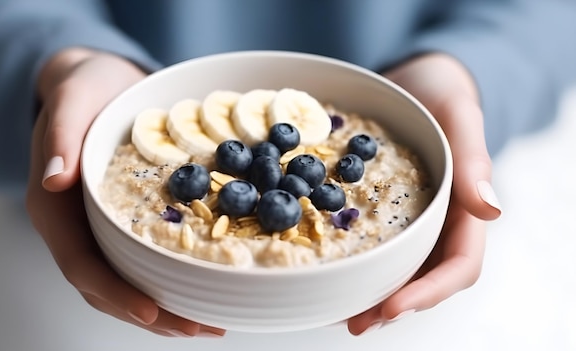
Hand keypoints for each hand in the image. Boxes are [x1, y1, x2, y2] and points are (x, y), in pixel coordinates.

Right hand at [25, 48, 225, 337]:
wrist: (99, 83)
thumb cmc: (84, 88)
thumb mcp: (73, 99)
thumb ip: (61, 136)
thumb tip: (54, 181)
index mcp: (54, 207)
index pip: (80, 263)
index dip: (114, 292)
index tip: (150, 311)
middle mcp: (75, 226)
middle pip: (106, 286)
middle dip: (150, 314)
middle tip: (198, 327)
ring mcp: (99, 227)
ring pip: (125, 281)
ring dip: (164, 308)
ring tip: (208, 323)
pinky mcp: (124, 221)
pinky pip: (141, 260)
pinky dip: (169, 279)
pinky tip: (202, 286)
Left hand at [347, 53, 501, 334]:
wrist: (413, 80)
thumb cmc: (442, 93)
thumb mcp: (460, 115)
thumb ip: (473, 160)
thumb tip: (492, 212)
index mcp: (463, 211)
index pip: (458, 266)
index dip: (429, 292)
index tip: (393, 307)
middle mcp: (436, 224)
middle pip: (422, 279)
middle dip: (391, 305)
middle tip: (355, 323)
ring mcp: (407, 219)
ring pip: (395, 269)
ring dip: (368, 294)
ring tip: (335, 311)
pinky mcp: (378, 210)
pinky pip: (368, 243)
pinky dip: (351, 263)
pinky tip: (325, 272)